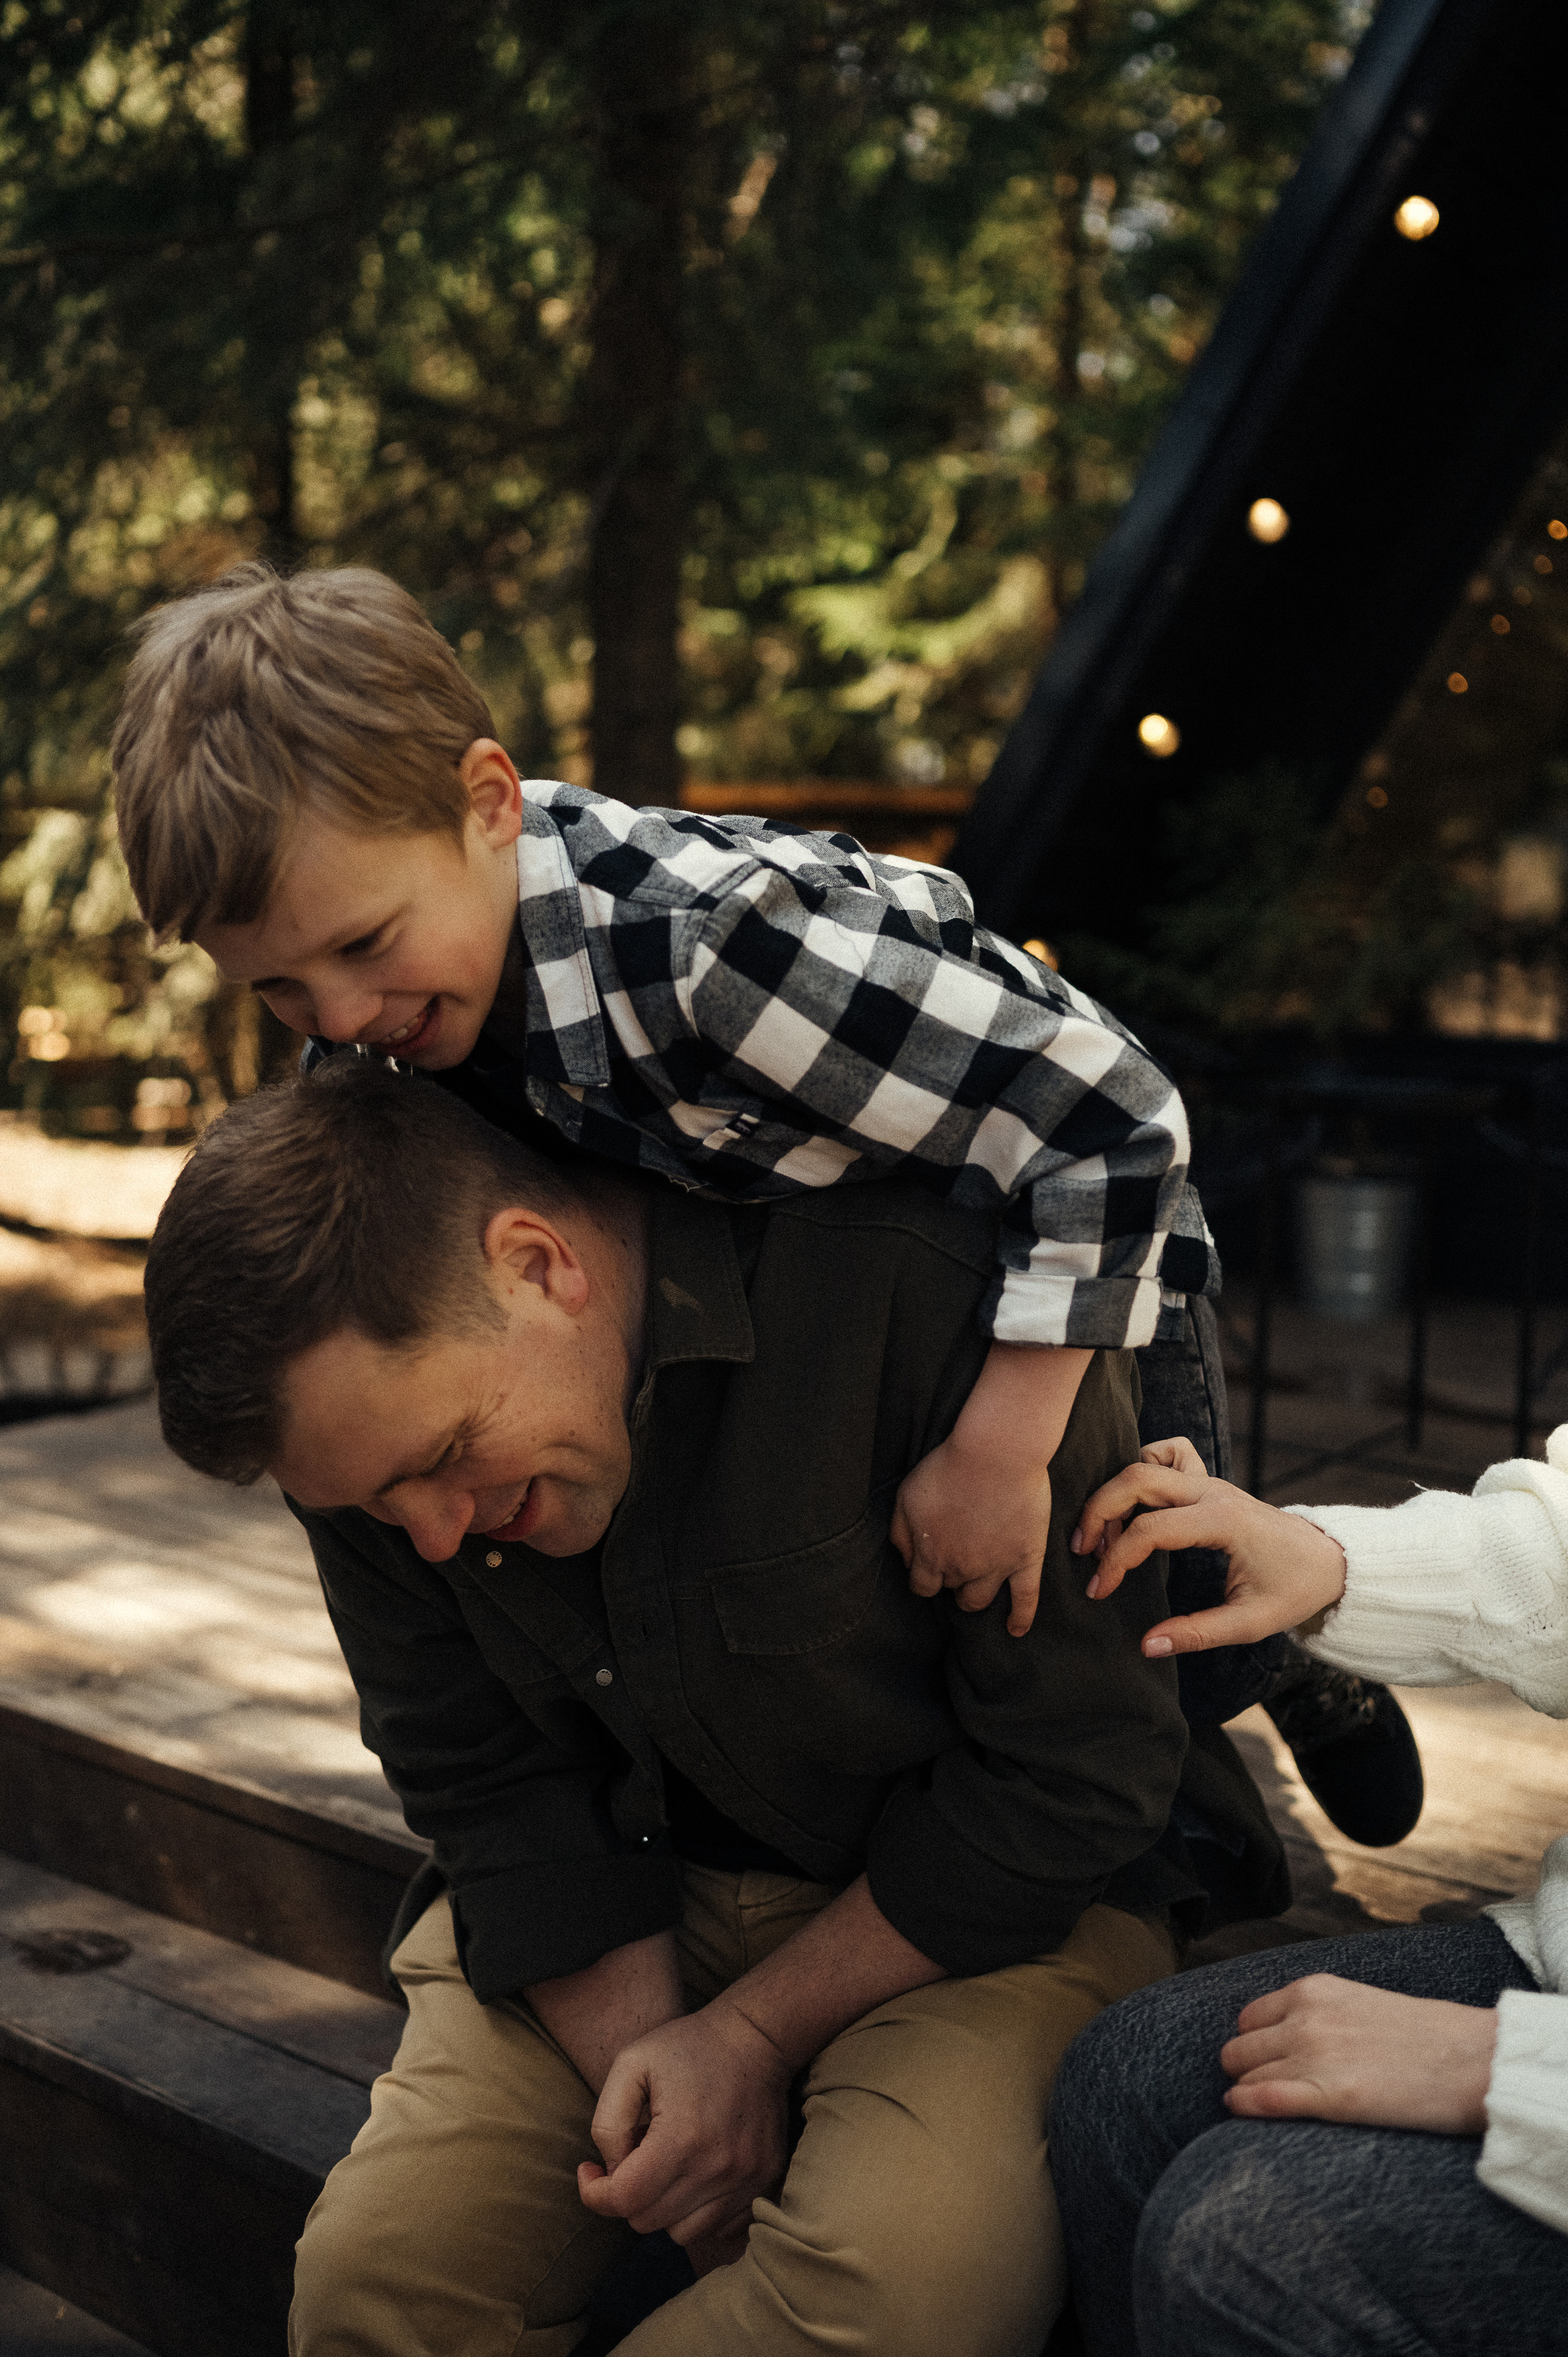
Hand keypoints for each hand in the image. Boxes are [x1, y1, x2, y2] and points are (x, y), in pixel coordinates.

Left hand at [577, 1998, 791, 2251]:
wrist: (757, 2037)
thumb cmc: (688, 2047)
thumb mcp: (630, 2064)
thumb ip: (608, 2124)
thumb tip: (611, 2171)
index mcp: (682, 2137)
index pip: (625, 2200)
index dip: (595, 2193)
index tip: (589, 2169)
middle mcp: (718, 2168)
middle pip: (648, 2220)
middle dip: (628, 2194)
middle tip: (633, 2154)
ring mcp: (747, 2180)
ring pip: (681, 2233)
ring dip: (662, 2207)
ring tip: (666, 2163)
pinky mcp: (765, 2182)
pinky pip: (718, 2228)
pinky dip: (697, 2211)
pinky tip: (694, 2174)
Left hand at [892, 1436, 1051, 1637]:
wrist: (996, 1454)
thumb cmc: (948, 1469)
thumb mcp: (907, 1495)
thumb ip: (900, 1532)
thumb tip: (903, 1560)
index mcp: (931, 1554)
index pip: (922, 1586)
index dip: (923, 1578)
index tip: (927, 1568)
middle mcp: (962, 1568)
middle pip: (950, 1589)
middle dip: (948, 1579)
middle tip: (953, 1563)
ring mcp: (996, 1567)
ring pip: (979, 1600)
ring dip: (972, 1598)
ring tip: (973, 1590)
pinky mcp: (1026, 1559)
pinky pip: (1025, 1598)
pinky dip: (1020, 1618)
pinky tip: (1015, 1630)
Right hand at [1069, 1438, 1346, 1656]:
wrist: (1329, 1558)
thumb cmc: (1294, 1589)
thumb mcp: (1251, 1623)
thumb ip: (1198, 1634)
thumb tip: (1147, 1645)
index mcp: (1221, 1521)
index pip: (1149, 1529)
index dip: (1116, 1560)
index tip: (1100, 1590)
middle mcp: (1211, 1491)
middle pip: (1136, 1479)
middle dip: (1098, 1511)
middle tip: (1081, 1551)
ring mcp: (1209, 1480)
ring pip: (1144, 1463)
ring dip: (1114, 1494)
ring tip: (1102, 1537)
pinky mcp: (1207, 1481)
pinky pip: (1165, 1454)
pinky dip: (1141, 1468)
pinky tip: (1135, 1504)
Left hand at [1222, 1973, 1496, 2134]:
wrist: (1474, 2060)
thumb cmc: (1428, 2037)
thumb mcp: (1361, 2003)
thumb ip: (1322, 2014)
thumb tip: (1293, 2037)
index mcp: (1314, 1990)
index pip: (1250, 2018)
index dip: (1254, 2043)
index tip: (1263, 2060)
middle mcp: (1305, 2018)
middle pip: (1240, 2047)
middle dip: (1245, 2068)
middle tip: (1262, 2087)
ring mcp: (1313, 2055)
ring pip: (1243, 2074)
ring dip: (1247, 2090)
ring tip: (1262, 2105)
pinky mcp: (1329, 2096)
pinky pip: (1261, 2098)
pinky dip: (1244, 2106)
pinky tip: (1240, 2112)